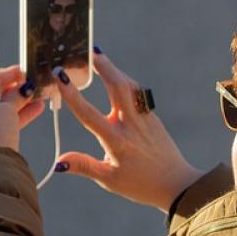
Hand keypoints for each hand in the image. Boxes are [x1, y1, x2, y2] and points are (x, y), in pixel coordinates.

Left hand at [0, 65, 44, 153]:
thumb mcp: (8, 109)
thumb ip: (17, 95)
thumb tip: (26, 88)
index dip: (11, 74)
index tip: (26, 71)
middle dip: (18, 90)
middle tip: (34, 85)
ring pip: (1, 108)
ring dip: (20, 102)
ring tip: (39, 97)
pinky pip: (1, 119)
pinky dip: (16, 114)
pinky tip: (35, 109)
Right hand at [53, 52, 203, 212]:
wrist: (178, 184)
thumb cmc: (141, 185)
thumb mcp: (109, 180)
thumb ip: (84, 166)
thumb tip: (59, 161)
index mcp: (116, 141)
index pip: (88, 114)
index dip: (72, 94)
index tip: (60, 75)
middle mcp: (131, 125)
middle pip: (117, 86)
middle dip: (102, 66)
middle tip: (87, 50)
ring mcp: (144, 118)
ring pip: (129, 86)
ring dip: (114, 70)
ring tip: (99, 58)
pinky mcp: (153, 118)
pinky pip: (138, 93)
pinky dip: (125, 81)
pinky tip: (117, 78)